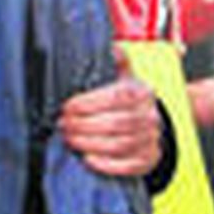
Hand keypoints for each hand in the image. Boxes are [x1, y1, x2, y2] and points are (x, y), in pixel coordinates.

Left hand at [58, 48, 161, 176]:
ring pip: (118, 145)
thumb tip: (109, 47)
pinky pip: (126, 166)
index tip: (67, 107)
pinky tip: (86, 158)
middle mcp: (151, 116)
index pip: (116, 97)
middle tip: (62, 125)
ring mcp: (151, 140)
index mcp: (142, 92)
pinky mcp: (148, 161)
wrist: (150, 124)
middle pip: (115, 123)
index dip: (88, 103)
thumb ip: (114, 61)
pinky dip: (104, 164)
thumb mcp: (123, 77)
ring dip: (88, 143)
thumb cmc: (127, 99)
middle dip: (83, 125)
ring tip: (69, 139)